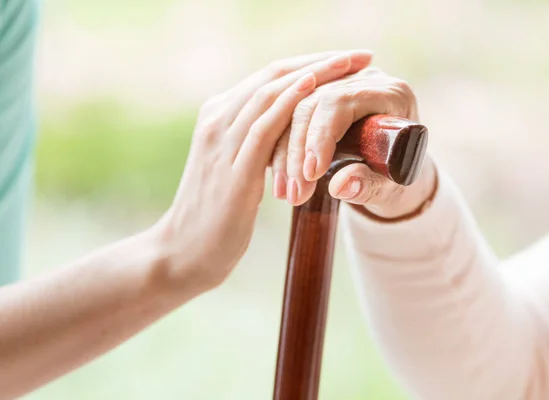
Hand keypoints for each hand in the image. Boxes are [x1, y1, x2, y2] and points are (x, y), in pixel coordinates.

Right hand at [151, 50, 372, 289]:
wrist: (182, 252)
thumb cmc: (214, 216)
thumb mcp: (233, 169)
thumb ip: (255, 148)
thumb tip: (289, 139)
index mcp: (218, 116)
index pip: (268, 78)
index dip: (310, 64)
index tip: (346, 59)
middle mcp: (216, 120)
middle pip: (273, 76)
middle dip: (320, 62)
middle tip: (358, 54)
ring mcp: (221, 142)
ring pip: (270, 94)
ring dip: (314, 75)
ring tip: (349, 65)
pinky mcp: (231, 169)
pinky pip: (263, 128)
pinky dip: (289, 104)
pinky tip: (315, 91)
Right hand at [271, 66, 436, 218]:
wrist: (397, 171)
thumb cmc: (399, 178)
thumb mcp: (391, 188)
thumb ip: (370, 186)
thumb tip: (341, 185)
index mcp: (391, 94)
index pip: (341, 102)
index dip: (320, 135)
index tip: (312, 173)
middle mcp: (364, 81)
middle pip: (312, 103)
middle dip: (298, 150)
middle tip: (295, 192)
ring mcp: (340, 84)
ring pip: (294, 109)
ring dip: (284, 153)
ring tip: (286, 193)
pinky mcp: (322, 96)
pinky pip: (289, 116)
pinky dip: (281, 149)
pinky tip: (281, 179)